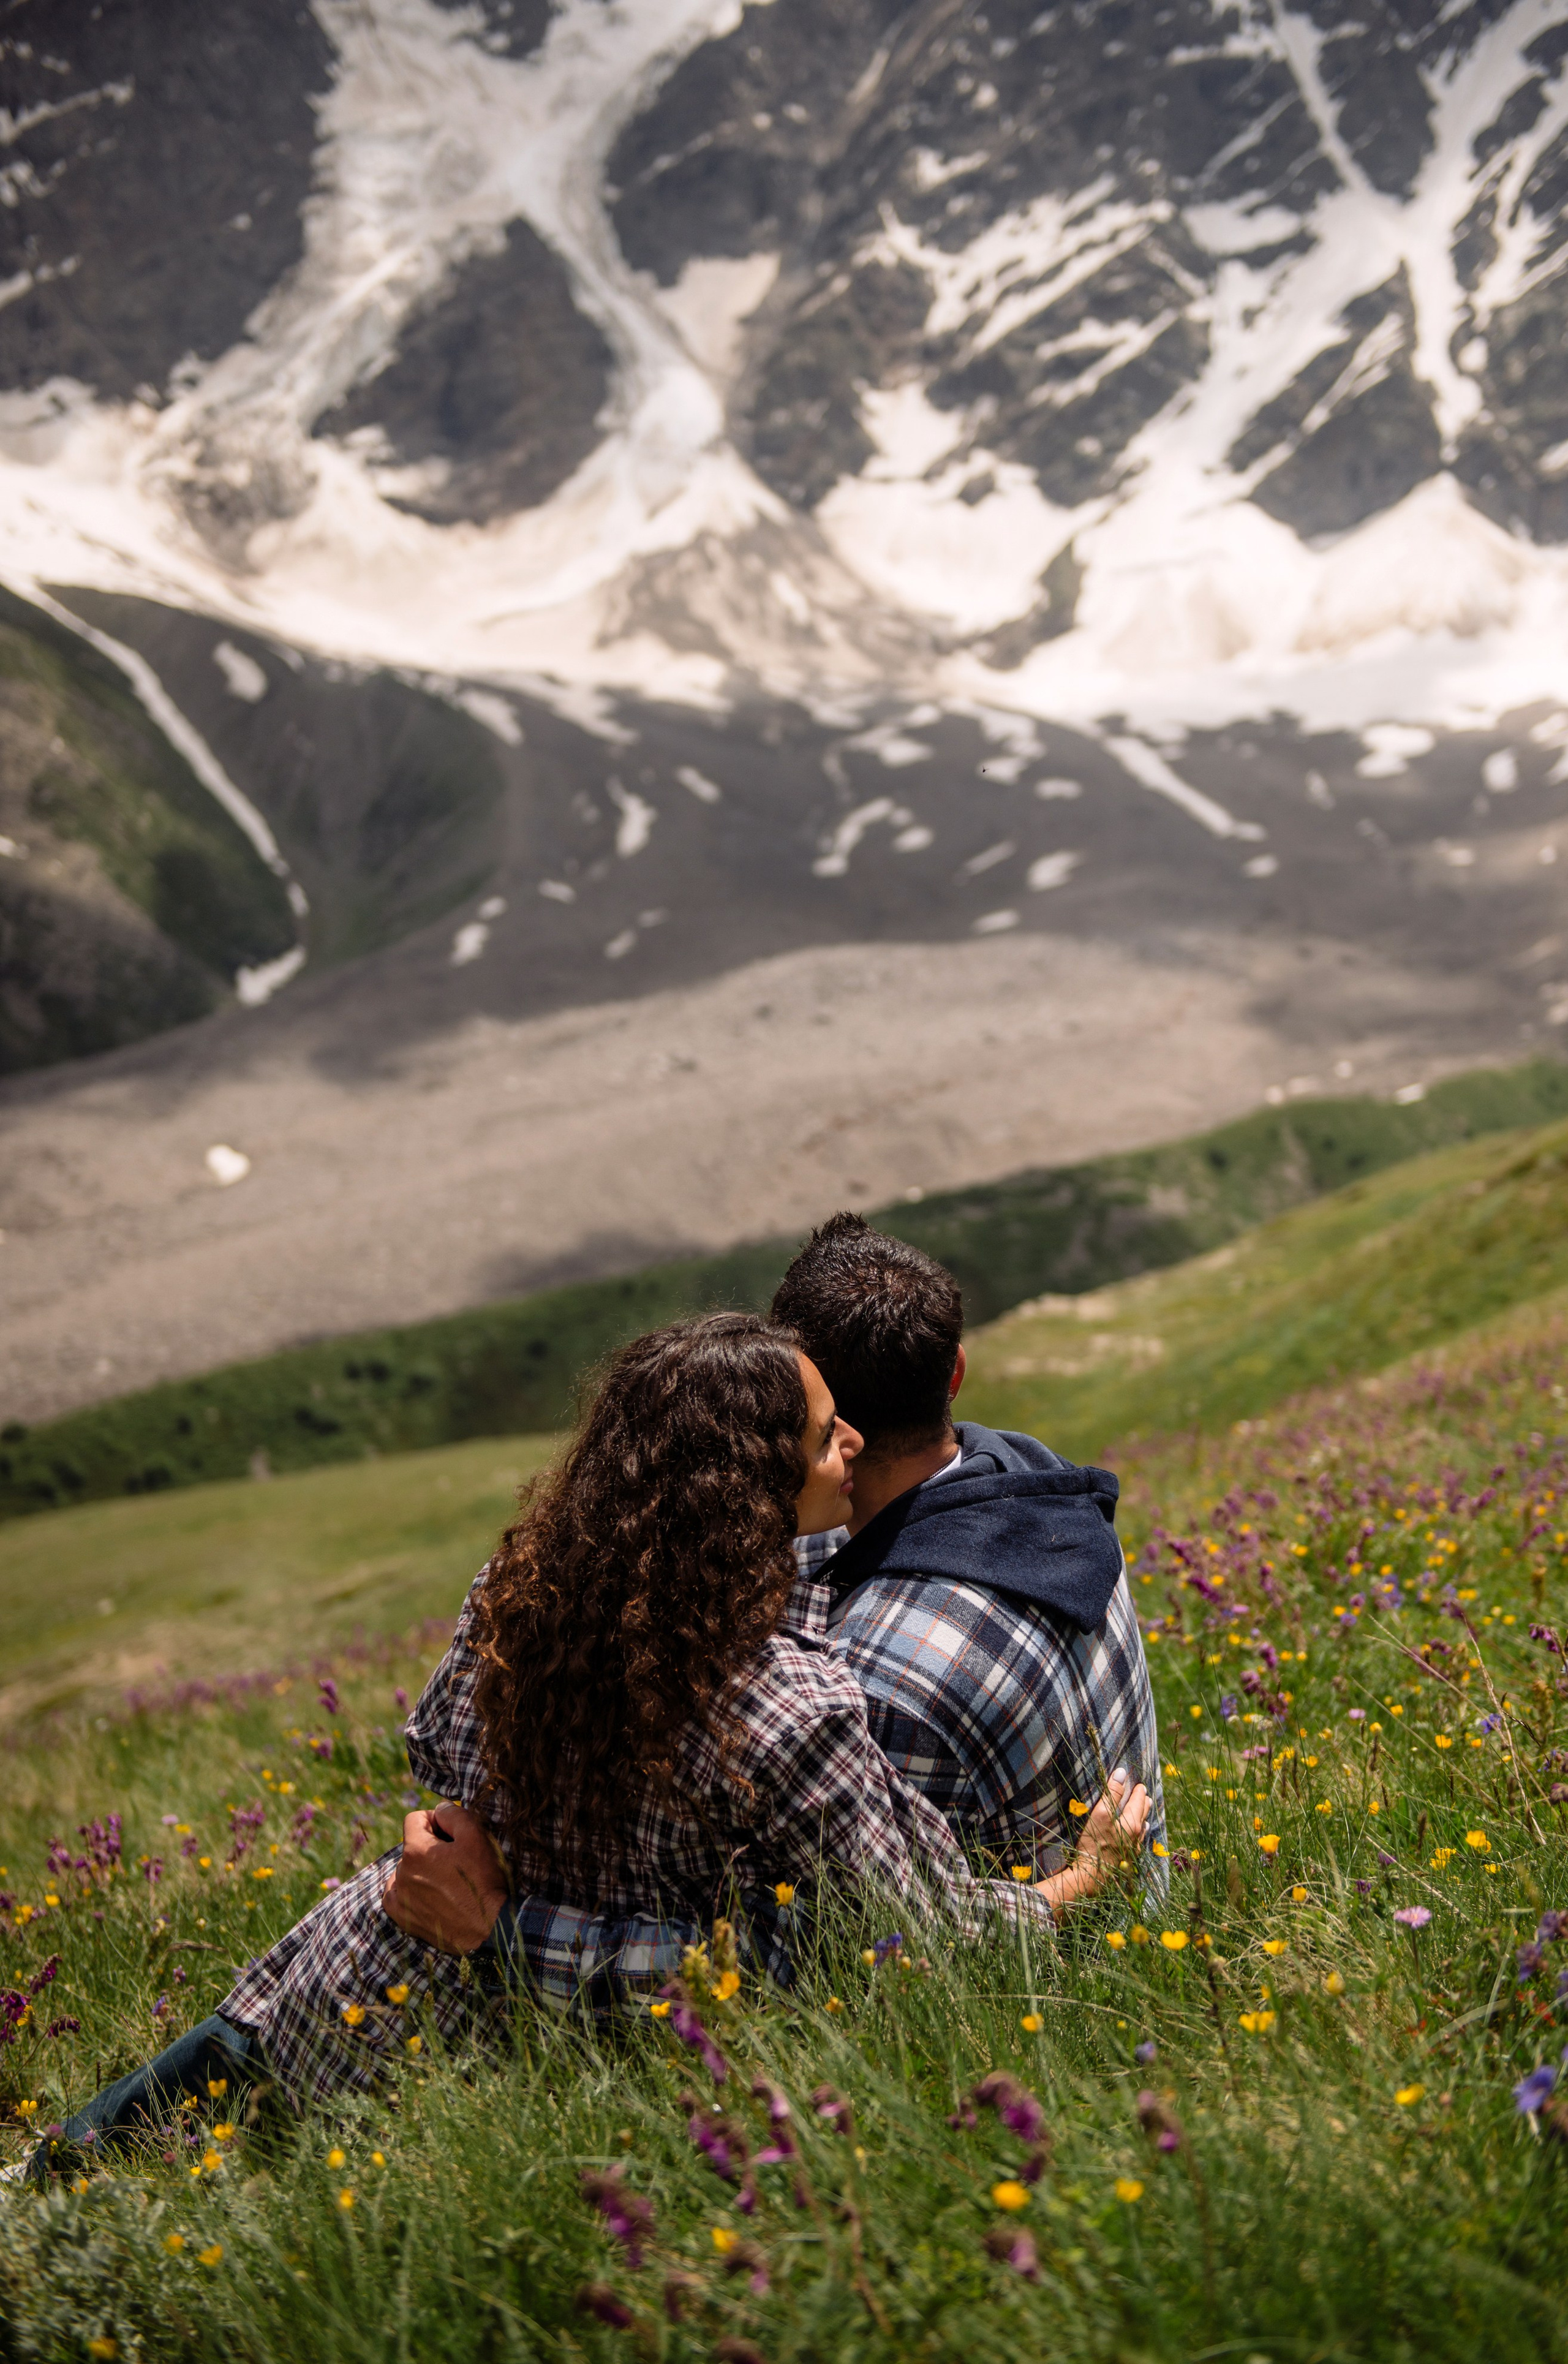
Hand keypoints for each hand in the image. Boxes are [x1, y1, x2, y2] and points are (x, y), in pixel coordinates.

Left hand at [381, 1802, 508, 1953]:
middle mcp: (402, 1874)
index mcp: (416, 1851)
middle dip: (430, 1845)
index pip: (414, 1820)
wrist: (489, 1926)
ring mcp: (401, 1898)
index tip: (449, 1829)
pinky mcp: (404, 1919)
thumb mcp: (475, 1836)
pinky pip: (394, 1895)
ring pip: (405, 1870)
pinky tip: (422, 1891)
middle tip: (455, 1856)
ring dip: (419, 1868)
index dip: (434, 1819)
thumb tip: (440, 1809)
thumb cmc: (483, 1880)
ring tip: (444, 1877)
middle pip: (411, 1845)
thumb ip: (453, 1814)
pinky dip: (405, 1889)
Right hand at [1072, 1770, 1150, 1883]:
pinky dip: (1138, 1831)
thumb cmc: (1093, 1845)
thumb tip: (1122, 1773)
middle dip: (1143, 1801)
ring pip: (1142, 1828)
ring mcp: (1133, 1849)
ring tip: (1142, 1809)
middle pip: (1143, 1813)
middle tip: (1143, 1793)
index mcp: (1132, 1823)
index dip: (1138, 1790)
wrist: (1090, 1879)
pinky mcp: (1127, 1860)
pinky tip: (1136, 1833)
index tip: (1139, 1783)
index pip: (1139, 1800)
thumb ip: (1111, 1794)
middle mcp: (1137, 1836)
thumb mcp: (1100, 1814)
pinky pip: (1137, 1840)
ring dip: (1142, 1816)